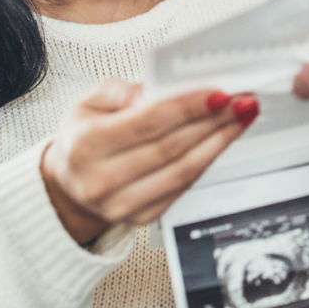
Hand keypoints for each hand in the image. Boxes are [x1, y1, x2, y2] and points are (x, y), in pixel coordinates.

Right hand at [41, 78, 258, 244]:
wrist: (68, 184)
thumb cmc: (82, 138)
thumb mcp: (89, 103)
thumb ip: (123, 91)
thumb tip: (161, 89)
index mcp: (85, 146)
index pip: (148, 122)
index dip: (188, 108)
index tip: (219, 94)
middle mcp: (100, 181)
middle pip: (171, 147)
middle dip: (213, 121)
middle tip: (241, 102)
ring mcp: (121, 205)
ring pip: (183, 171)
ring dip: (218, 142)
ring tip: (239, 119)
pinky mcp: (141, 218)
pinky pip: (183, 187)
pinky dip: (206, 162)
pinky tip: (221, 142)